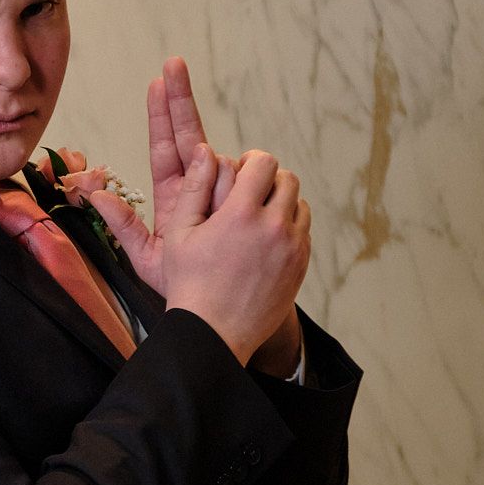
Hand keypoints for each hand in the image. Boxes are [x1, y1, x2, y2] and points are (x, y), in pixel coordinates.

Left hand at [80, 58, 235, 291]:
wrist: (228, 304)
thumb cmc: (186, 284)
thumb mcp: (148, 260)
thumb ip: (123, 227)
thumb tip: (93, 194)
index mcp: (172, 195)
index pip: (166, 146)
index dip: (162, 113)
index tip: (157, 79)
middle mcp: (201, 185)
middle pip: (192, 133)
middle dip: (181, 99)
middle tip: (173, 63)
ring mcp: (229, 189)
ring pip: (229, 164)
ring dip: (223, 179)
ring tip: (217, 216)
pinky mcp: (255, 199)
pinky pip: (257, 182)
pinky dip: (253, 185)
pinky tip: (255, 195)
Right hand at [147, 144, 309, 363]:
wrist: (214, 334)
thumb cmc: (190, 285)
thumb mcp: (179, 234)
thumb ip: (194, 188)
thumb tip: (206, 150)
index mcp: (240, 215)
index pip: (263, 162)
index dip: (251, 162)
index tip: (241, 172)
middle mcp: (273, 228)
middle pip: (287, 178)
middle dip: (269, 180)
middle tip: (249, 193)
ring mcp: (292, 249)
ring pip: (300, 204)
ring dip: (282, 203)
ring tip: (258, 218)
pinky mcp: (301, 266)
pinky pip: (303, 232)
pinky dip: (288, 229)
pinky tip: (265, 242)